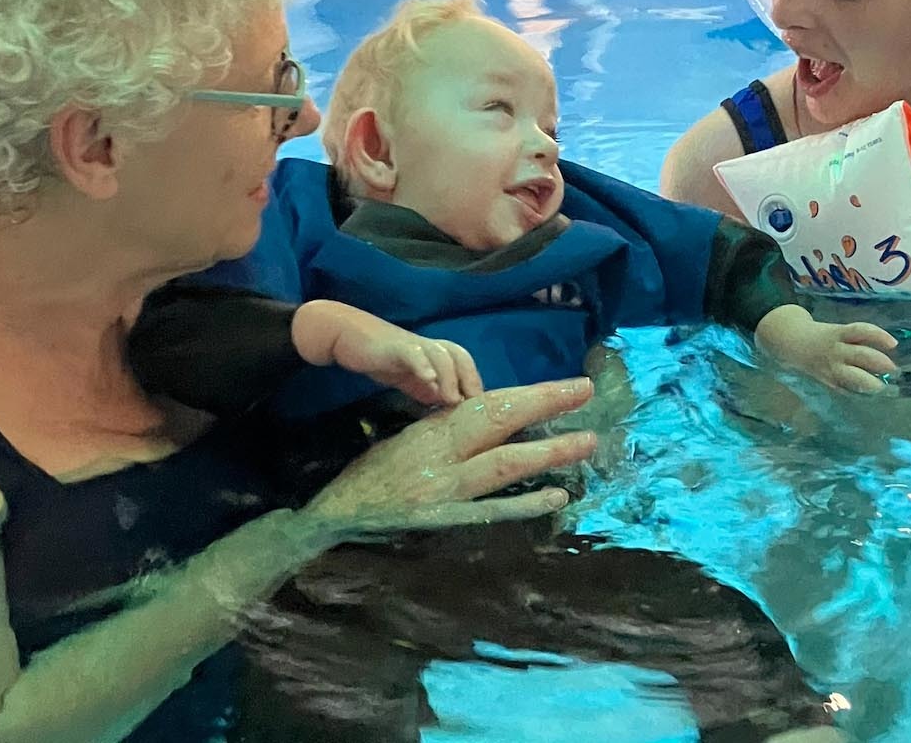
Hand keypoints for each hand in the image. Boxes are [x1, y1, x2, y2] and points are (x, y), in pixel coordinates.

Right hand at [292, 300, 481, 406]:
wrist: (347, 337)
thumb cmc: (381, 357)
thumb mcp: (408, 379)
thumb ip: (428, 391)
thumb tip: (447, 410)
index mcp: (434, 356)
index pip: (463, 366)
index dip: (473, 385)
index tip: (480, 411)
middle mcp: (429, 348)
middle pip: (460, 355)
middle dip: (470, 377)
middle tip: (473, 404)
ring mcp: (413, 345)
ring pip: (441, 354)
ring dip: (450, 377)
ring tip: (452, 399)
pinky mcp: (396, 345)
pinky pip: (413, 353)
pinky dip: (423, 365)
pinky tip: (428, 380)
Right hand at [305, 377, 598, 537]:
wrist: (325, 523)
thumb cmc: (364, 483)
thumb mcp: (402, 445)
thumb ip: (443, 433)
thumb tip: (483, 417)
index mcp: (430, 432)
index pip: (488, 404)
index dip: (531, 394)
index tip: (569, 387)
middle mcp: (438, 455)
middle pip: (499, 420)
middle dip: (544, 404)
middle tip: (586, 393)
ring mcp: (440, 491)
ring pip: (503, 464)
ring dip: (547, 451)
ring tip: (586, 442)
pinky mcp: (438, 524)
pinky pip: (488, 512)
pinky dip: (523, 505)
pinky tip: (556, 497)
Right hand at [754, 304, 896, 392]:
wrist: (792, 343)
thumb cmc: (824, 337)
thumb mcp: (839, 332)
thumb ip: (859, 340)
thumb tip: (888, 351)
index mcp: (838, 333)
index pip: (861, 331)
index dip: (879, 336)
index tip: (894, 343)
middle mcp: (835, 350)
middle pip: (861, 355)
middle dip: (881, 363)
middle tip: (896, 370)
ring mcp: (831, 367)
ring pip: (854, 377)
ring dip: (872, 384)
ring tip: (885, 387)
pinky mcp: (828, 382)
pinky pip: (846, 389)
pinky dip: (859, 393)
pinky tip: (870, 396)